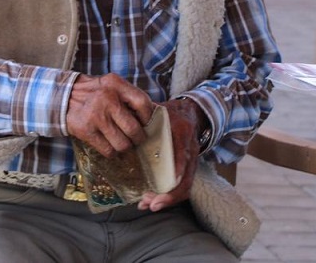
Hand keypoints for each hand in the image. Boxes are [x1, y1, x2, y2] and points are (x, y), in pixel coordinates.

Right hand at [66, 73, 153, 157]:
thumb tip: (151, 113)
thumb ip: (128, 95)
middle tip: (136, 139)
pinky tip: (110, 147)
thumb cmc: (93, 92)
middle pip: (133, 128)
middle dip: (138, 138)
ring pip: (122, 143)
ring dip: (125, 147)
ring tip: (123, 143)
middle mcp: (107, 99)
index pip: (142, 103)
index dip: (148, 117)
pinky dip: (112, 152)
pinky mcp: (86, 131)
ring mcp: (96, 116)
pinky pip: (108, 150)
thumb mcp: (111, 85)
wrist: (62, 97)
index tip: (146, 123)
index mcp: (116, 84)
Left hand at [138, 97, 203, 211]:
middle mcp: (190, 149)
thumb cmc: (171, 112)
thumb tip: (124, 119)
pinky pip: (184, 187)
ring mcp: (192, 160)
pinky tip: (154, 202)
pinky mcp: (189, 168)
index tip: (167, 183)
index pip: (182, 154)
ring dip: (169, 199)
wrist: (190, 112)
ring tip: (149, 205)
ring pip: (186, 185)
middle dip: (169, 194)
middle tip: (150, 203)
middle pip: (186, 177)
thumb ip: (143, 115)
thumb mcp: (159, 109)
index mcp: (181, 132)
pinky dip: (170, 197)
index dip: (177, 169)